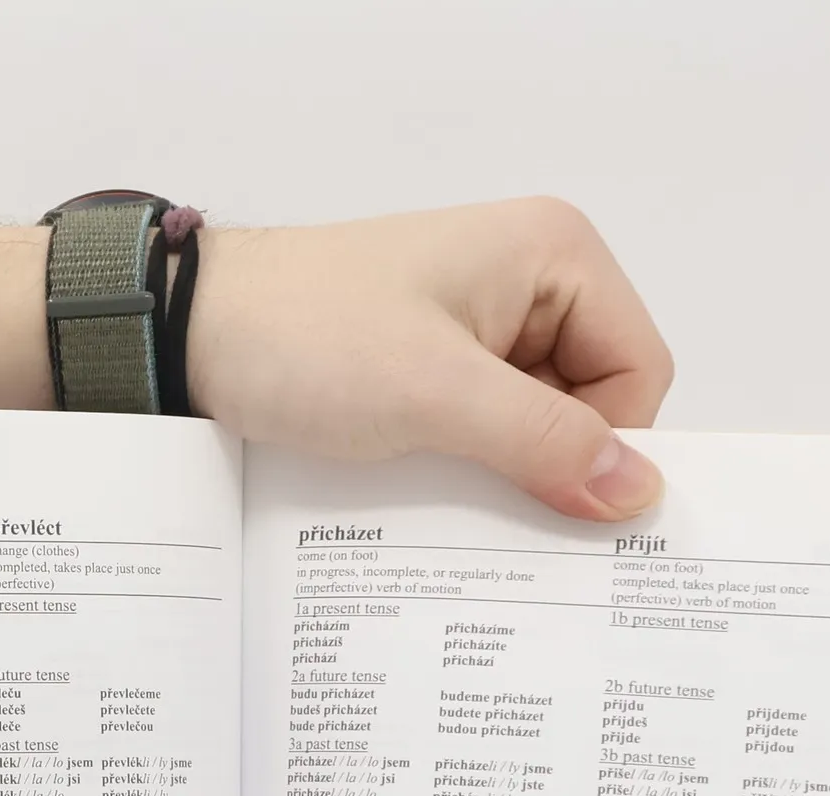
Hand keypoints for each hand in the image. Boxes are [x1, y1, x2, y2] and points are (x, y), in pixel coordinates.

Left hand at [189, 198, 673, 521]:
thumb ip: (545, 442)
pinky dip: (475, 469)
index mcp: (555, 254)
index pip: (640, 371)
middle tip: (498, 508)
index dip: (609, 444)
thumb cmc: (307, 339)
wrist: (190, 335)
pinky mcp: (441, 369)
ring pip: (543, 427)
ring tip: (454, 495)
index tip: (555, 499)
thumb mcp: (437, 395)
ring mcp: (484, 327)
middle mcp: (532, 281)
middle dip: (558, 463)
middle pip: (598, 402)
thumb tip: (639, 495)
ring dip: (511, 474)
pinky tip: (436, 491)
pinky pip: (492, 435)